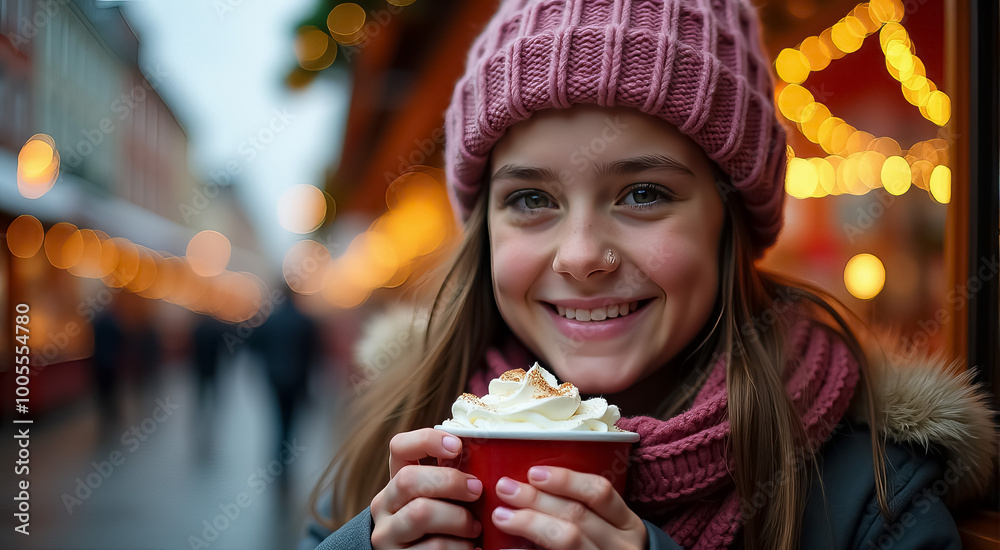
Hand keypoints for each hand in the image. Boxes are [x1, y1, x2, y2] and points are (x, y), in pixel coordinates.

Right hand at [370, 428, 482, 548]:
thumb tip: (486, 455)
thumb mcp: (443, 498)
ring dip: (458, 518)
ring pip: (420, 513)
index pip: (399, 447)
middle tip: (477, 490)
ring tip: (475, 527)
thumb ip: (451, 479)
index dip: (427, 440)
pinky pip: (434, 547)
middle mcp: (385, 505)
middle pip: (408, 479)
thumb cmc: (443, 526)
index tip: (457, 446)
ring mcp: (388, 534)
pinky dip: (460, 546)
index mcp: (397, 481)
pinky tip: (469, 547)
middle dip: (450, 481)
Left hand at [491, 466, 646, 549]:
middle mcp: (621, 545)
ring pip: (567, 539)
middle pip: (577, 515)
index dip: (565, 480)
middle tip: (506, 488)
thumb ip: (579, 507)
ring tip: (501, 515)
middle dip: (537, 499)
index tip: (533, 472)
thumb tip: (531, 482)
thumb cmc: (605, 546)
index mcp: (627, 524)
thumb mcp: (607, 527)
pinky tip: (512, 544)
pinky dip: (531, 548)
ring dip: (529, 523)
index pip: (599, 492)